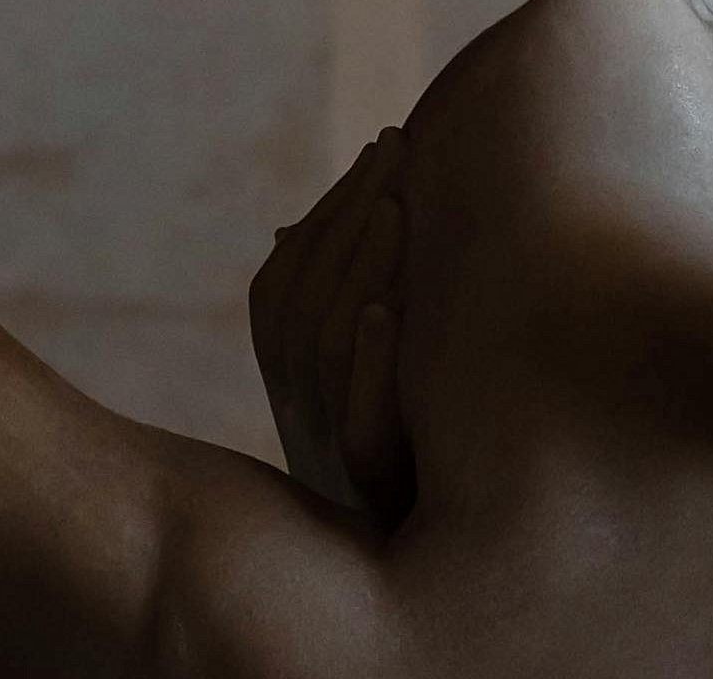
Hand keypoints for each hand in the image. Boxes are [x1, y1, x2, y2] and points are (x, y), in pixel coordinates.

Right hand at [250, 128, 413, 528]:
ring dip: (354, 270)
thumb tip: (306, 216)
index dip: (332, 209)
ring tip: (394, 204)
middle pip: (297, 303)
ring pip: (321, 351)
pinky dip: (367, 364)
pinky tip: (389, 311)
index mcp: (295, 378)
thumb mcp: (376, 372)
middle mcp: (298, 411)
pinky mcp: (374, 489)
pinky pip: (356, 423)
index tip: (387, 142)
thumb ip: (354, 299)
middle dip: (347, 217)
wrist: (428, 571)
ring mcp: (331, 451)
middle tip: (399, 146)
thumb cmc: (415, 453)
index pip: (284, 281)